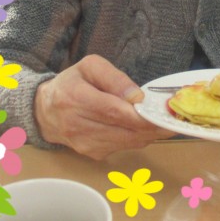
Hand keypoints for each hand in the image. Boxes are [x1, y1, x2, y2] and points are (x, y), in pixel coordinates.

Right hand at [34, 54, 174, 159]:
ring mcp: (85, 144)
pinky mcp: (92, 154)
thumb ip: (114, 77)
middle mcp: (79, 125)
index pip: (114, 111)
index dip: (141, 114)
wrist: (46, 111)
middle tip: (174, 118)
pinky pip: (123, 147)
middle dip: (152, 125)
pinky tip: (144, 127)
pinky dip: (137, 137)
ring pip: (127, 142)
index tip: (163, 111)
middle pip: (124, 130)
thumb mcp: (90, 66)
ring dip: (149, 133)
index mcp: (76, 98)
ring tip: (164, 121)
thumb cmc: (72, 83)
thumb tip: (136, 96)